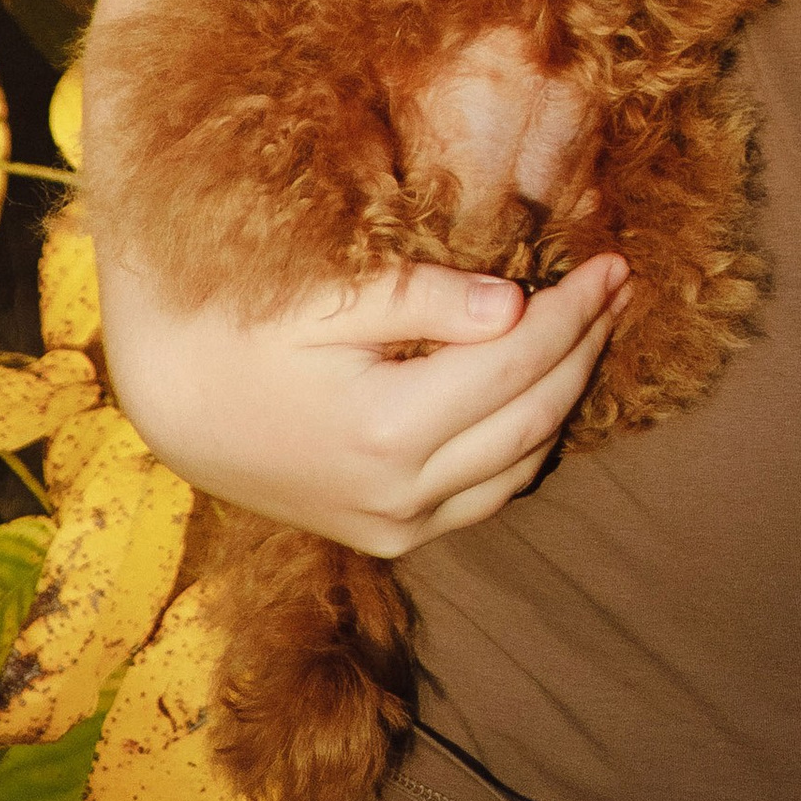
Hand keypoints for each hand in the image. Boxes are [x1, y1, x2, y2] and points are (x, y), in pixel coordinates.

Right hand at [98, 238, 629, 558]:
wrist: (178, 406)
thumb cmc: (247, 329)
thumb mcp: (326, 297)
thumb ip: (420, 301)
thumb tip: (512, 307)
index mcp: (385, 432)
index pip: (517, 363)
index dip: (574, 311)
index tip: (614, 263)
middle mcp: (399, 498)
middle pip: (533, 416)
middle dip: (587, 346)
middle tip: (622, 287)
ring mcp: (396, 527)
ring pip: (521, 467)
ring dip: (569, 395)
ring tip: (598, 328)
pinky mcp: (389, 537)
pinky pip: (486, 497)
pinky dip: (529, 444)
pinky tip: (547, 390)